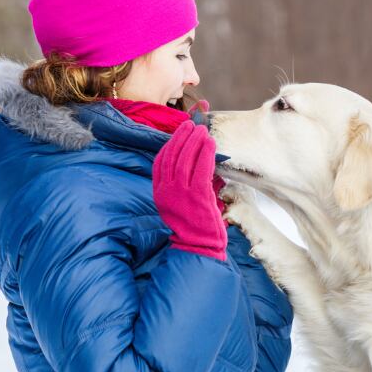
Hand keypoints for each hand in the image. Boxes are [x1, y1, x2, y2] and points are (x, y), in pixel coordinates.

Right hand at [153, 122, 227, 260]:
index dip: (170, 143)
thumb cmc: (194, 224)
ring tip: (202, 130)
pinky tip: (211, 144)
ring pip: (185, 160)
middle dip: (182, 138)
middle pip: (172, 156)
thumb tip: (199, 159)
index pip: (161, 161)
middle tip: (192, 125)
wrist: (199, 246)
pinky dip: (206, 154)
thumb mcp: (182, 201)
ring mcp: (181, 194)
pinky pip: (201, 170)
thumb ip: (186, 181)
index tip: (180, 131)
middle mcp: (167, 191)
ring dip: (195, 142)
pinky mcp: (197, 197)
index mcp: (160, 192)